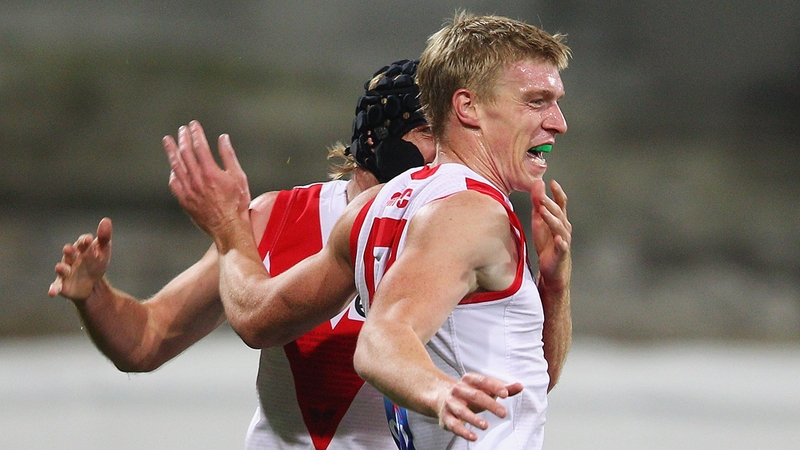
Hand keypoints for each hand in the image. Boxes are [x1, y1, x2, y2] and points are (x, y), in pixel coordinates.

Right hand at [48, 218, 112, 300]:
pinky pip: (56, 287)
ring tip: (62, 268)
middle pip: (69, 254)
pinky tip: (52, 293)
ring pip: (62, 269)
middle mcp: (70, 259)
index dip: (85, 241)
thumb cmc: (95, 263)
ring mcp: (66, 272)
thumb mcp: (103, 251)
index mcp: (81, 249)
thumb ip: (104, 237)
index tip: (89, 240)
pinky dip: (54, 289)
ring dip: (61, 268)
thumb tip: (106, 220)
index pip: (82, 242)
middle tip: (69, 249)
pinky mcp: (62, 285)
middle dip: (69, 251)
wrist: (91, 285)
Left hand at [163, 121, 251, 244]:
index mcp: (210, 172)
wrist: (229, 227)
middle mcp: (196, 179)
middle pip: (185, 153)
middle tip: (182, 130)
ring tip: (168, 141)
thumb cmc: (237, 203)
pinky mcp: (184, 200)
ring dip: (172, 151)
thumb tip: (223, 138)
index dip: (196, 133)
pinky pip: (174, 183)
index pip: (199, 146)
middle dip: (183, 139)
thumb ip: (229, 156)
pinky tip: (173, 166)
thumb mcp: (239, 177)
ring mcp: (188, 190)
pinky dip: (173, 172)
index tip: (193, 125)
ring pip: (176, 166)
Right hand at [437, 372, 523, 440]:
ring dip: (474, 419)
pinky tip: (473, 436)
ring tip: (485, 425)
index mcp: (469, 380)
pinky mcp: (446, 418)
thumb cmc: (469, 393)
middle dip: (489, 404)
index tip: (505, 393)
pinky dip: (463, 432)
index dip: (494, 387)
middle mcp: (458, 390)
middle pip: (474, 395)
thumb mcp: (485, 388)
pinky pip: (454, 425)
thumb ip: (503, 388)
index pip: (483, 381)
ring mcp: (451, 403)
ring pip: (462, 411)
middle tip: (503, 413)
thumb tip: (519, 386)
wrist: (441, 395)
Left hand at [531, 179, 571, 292]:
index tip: (552, 182)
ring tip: (543, 212)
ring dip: (552, 219)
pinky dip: (561, 243)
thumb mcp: (539, 221)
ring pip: (559, 228)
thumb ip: (538, 204)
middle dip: (550, 204)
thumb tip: (537, 185)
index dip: (557, 193)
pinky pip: (562, 247)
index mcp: (559, 219)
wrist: (552, 267)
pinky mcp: (561, 253)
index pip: (560, 203)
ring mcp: (564, 240)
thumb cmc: (547, 243)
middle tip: (541, 197)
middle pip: (558, 213)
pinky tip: (558, 239)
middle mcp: (564, 228)